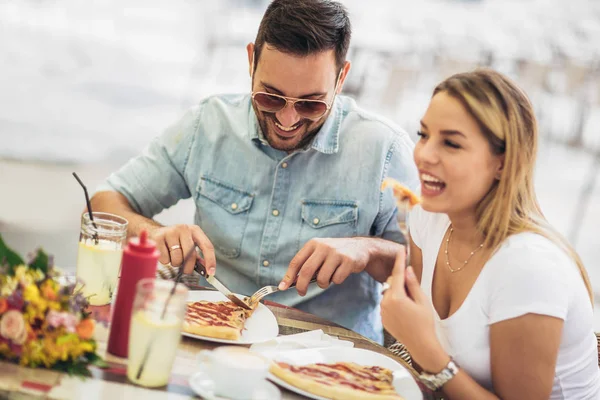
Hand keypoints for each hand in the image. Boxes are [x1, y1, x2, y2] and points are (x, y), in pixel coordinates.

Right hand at [148, 224, 215, 274]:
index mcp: (195, 230)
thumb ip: (198, 256)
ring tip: (171, 256)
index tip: (211, 273)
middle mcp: (184, 228)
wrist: (155, 232)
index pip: (207, 246)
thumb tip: (207, 270)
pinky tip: (163, 253)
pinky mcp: (158, 237)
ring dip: (175, 263)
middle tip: (186, 270)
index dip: (210, 261)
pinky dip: (165, 261)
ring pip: (177, 259)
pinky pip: (165, 259)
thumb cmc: (175, 241)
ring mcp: (170, 232)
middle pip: (191, 255)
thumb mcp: (188, 244)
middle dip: (189, 267)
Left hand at [279, 238, 369, 295]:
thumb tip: (290, 282)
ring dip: (323, 284)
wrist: (360, 247)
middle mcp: (323, 246)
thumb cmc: (334, 253)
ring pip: (322, 278)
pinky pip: (336, 280)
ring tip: (328, 277)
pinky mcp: (348, 261)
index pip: (296, 261)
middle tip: (301, 292)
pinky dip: (336, 281)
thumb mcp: (319, 253)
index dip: (288, 276)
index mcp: (313, 244)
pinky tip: (341, 272)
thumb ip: (306, 264)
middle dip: (301, 286)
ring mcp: (336, 253)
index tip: (282, 287)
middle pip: (306, 271)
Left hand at [380, 251, 448, 372]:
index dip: (400, 260)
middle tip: (415, 292)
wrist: (420, 345)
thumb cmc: (425, 323)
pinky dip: (395, 302)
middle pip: (393, 283)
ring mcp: (382, 311)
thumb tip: (407, 269)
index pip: (398, 273)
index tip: (401, 249)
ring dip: (398, 293)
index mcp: (397, 296)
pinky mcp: (382, 317)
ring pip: (389, 293)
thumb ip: (413, 284)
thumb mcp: (422, 301)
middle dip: (402, 282)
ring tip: (411, 306)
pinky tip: (405, 313)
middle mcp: (386, 302)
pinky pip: (387, 303)